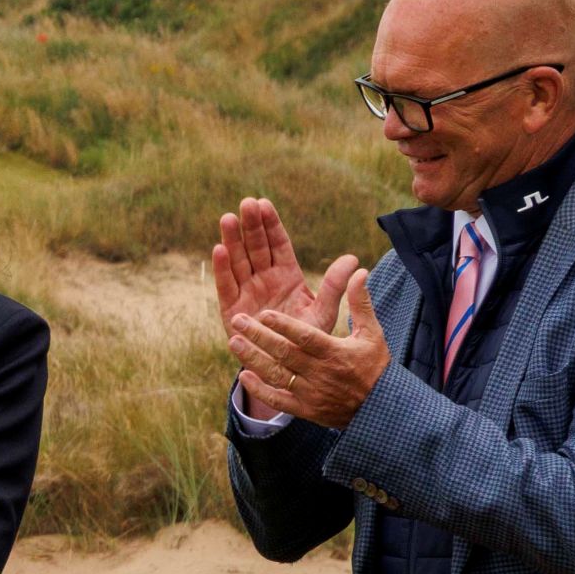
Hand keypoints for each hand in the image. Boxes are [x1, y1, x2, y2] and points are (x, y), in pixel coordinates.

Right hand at [211, 197, 316, 417]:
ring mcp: (247, 293)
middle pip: (256, 247)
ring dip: (232, 240)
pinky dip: (222, 269)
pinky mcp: (232, 310)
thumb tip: (355, 261)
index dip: (271, 225)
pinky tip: (219, 249)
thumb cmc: (307, 340)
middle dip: (250, 225)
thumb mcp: (324, 312)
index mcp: (287, 276)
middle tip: (246, 204)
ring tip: (228, 218)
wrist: (288, 369)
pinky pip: (226, 286)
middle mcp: (265, 280)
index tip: (264, 204)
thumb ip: (334, 286)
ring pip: (238, 261)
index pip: (278, 244)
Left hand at [224, 256, 390, 429]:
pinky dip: (260, 390)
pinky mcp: (305, 410)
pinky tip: (243, 376)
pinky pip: (278, 401)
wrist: (380, 406)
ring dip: (254, 359)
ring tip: (234, 342)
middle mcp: (320, 373)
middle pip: (285, 354)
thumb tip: (360, 271)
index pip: (306, 338)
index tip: (264, 313)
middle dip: (260, 337)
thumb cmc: (374, 364)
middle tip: (238, 321)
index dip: (285, 326)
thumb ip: (360, 302)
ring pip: (277, 376)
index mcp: (335, 353)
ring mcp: (311, 394)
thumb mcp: (372, 332)